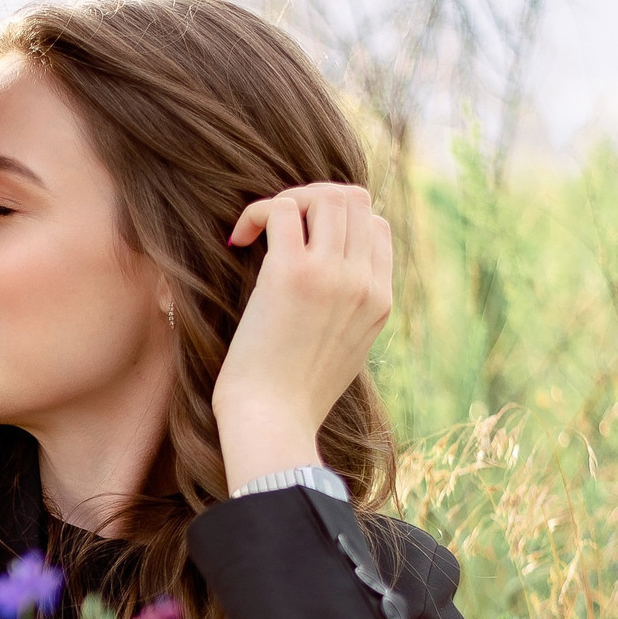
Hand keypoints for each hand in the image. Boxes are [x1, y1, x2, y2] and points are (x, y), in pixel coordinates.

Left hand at [213, 184, 391, 491]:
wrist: (272, 423)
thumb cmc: (290, 398)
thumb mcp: (339, 355)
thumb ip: (343, 317)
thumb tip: (320, 295)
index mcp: (380, 301)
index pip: (376, 227)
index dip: (336, 221)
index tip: (298, 243)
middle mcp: (363, 283)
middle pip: (353, 200)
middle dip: (310, 201)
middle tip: (272, 230)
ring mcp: (332, 275)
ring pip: (323, 196)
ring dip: (284, 201)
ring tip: (255, 232)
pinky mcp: (291, 274)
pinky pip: (283, 207)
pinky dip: (257, 212)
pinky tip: (237, 240)